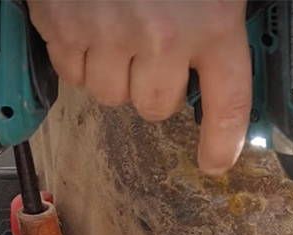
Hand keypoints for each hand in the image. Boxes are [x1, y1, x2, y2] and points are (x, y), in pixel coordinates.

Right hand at [30, 1, 250, 172]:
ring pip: (110, 95)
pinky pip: (71, 72)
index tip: (216, 160)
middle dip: (152, 85)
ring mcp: (109, 34)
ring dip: (112, 71)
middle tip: (148, 49)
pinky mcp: (64, 28)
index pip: (228, 100)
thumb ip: (215, 15)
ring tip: (114, 28)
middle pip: (157, 106)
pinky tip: (86, 19)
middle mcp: (163, 34)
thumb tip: (220, 56)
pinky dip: (76, 54)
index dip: (223, 140)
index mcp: (211, 18)